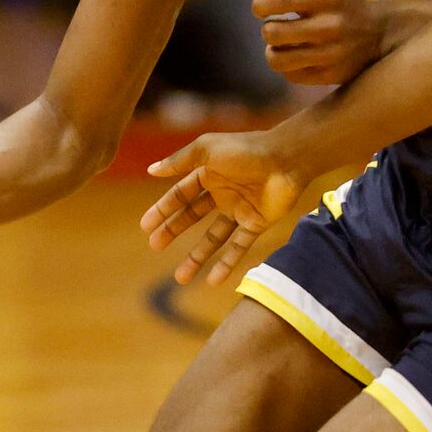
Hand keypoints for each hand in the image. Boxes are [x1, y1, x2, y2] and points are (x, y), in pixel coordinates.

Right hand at [140, 127, 307, 284]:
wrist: (287, 158)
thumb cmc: (246, 149)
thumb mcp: (207, 149)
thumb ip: (179, 161)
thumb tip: (151, 170)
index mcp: (209, 173)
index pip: (180, 195)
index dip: (163, 210)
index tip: (145, 227)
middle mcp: (223, 193)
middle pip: (193, 216)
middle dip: (173, 231)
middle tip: (154, 246)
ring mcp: (240, 210)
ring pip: (214, 238)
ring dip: (197, 257)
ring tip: (180, 278)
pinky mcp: (257, 223)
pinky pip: (239, 247)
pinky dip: (226, 264)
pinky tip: (212, 281)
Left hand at [253, 0, 382, 85]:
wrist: (378, 33)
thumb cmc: (340, 1)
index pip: (279, 1)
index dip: (260, 6)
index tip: (261, 9)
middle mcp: (329, 26)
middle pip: (273, 33)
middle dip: (268, 29)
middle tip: (277, 28)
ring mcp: (330, 54)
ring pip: (278, 60)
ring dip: (273, 51)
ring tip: (282, 46)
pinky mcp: (330, 76)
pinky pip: (291, 76)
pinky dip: (288, 67)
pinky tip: (296, 58)